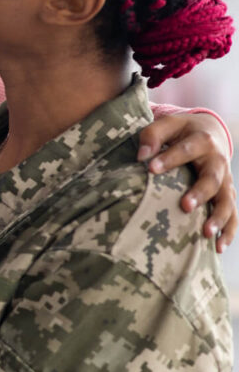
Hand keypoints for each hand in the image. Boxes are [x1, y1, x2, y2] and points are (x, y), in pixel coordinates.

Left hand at [137, 114, 235, 251]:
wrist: (209, 131)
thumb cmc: (180, 131)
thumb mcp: (168, 124)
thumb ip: (153, 135)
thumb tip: (141, 156)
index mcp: (202, 141)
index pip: (186, 150)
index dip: (169, 158)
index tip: (150, 167)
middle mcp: (218, 162)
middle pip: (212, 179)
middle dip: (200, 193)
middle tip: (185, 206)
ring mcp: (225, 180)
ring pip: (227, 201)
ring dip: (218, 218)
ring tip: (205, 233)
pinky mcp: (227, 195)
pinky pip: (233, 214)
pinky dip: (228, 231)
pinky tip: (217, 247)